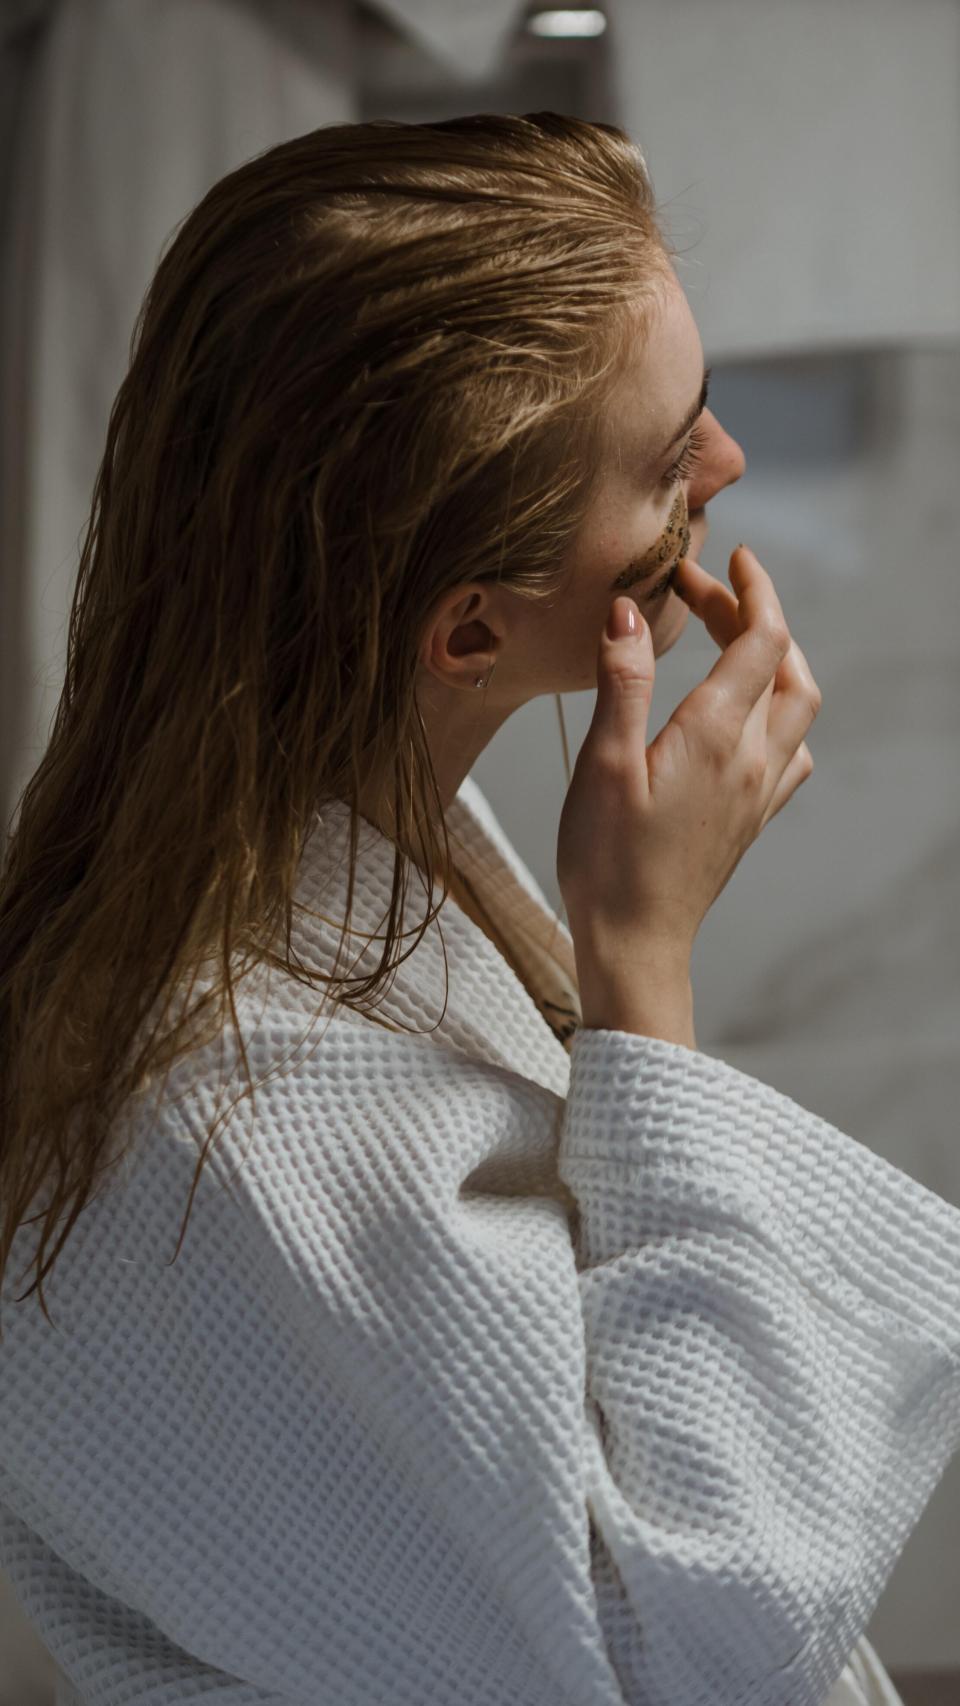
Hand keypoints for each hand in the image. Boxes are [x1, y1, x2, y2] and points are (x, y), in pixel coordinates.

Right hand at [557, 544, 821, 989]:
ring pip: (797, 707)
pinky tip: (747, 719)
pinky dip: (778, 714)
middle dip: (755, 617)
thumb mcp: (604, 764)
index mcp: (718, 736)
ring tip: (733, 641)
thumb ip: (623, 681)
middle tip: (707, 593)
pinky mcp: (751, 819)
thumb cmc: (608, 863)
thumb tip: (629, 611)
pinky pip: (790, 753)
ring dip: (776, 662)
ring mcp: (759, 792)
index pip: (762, 638)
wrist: (636, 945)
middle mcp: (753, 759)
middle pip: (783, 665)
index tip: (727, 557)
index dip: (750, 589)